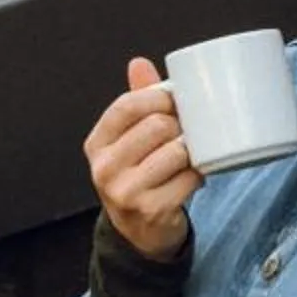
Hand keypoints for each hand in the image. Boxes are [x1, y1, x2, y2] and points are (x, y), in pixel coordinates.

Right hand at [86, 57, 200, 259]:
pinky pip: (189, 178)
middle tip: (186, 132)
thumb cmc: (136, 177)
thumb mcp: (127, 140)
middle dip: (180, 125)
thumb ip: (136, 102)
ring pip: (176, 151)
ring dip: (192, 151)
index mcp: (97, 144)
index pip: (126, 105)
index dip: (157, 97)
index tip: (175, 98)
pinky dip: (198, 175)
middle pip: (156, 126)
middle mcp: (106, 168)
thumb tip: (139, 63)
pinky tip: (193, 176)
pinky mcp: (152, 210)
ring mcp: (126, 192)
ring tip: (189, 156)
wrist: (137, 233)